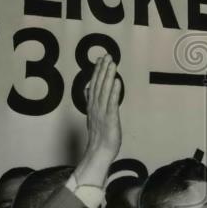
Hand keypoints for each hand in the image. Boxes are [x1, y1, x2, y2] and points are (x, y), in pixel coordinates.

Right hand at [74, 54, 122, 186]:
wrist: (100, 151)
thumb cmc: (100, 135)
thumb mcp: (94, 115)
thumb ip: (92, 101)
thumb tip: (89, 88)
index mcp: (92, 105)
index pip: (94, 85)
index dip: (97, 71)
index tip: (100, 59)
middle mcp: (95, 106)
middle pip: (98, 84)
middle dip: (102, 69)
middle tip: (107, 55)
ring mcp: (101, 112)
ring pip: (104, 90)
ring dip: (108, 76)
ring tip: (112, 63)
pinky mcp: (109, 118)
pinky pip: (111, 102)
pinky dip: (114, 91)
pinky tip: (117, 81)